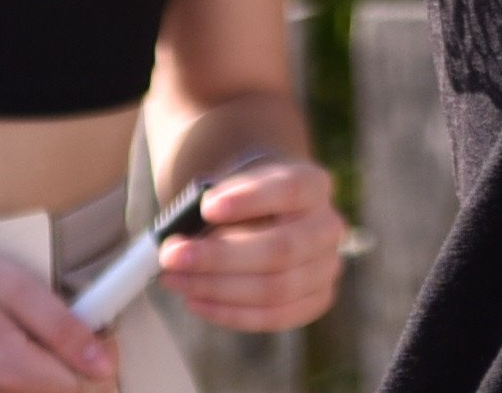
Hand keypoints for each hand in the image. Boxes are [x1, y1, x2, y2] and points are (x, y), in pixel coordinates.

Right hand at [0, 232, 112, 392]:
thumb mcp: (12, 285)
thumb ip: (60, 326)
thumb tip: (102, 357)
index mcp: (9, 370)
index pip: (82, 390)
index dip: (104, 362)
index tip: (105, 334)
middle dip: (83, 375)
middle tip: (85, 336)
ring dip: (54, 377)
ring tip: (51, 339)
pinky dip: (25, 380)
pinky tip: (21, 349)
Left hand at [160, 159, 345, 338]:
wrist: (272, 217)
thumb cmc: (247, 202)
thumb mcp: (238, 187)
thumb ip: (216, 205)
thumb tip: (180, 236)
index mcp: (315, 185)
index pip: (290, 189)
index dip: (250, 199)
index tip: (205, 207)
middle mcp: (329, 226)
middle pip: (281, 249)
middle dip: (220, 257)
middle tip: (172, 257)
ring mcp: (327, 267)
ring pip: (275, 289)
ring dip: (217, 288)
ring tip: (175, 280)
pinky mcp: (316, 300)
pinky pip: (273, 316)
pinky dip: (230, 313)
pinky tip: (196, 301)